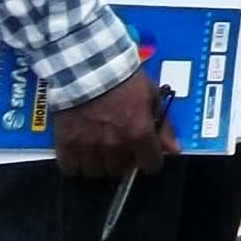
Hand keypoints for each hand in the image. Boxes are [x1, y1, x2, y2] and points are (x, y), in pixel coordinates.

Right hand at [52, 69, 174, 181]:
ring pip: (95, 172)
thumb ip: (163, 126)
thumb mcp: (152, 97)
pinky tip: (79, 150)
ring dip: (99, 163)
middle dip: (122, 160)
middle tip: (118, 144)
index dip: (149, 159)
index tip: (145, 152)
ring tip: (98, 147)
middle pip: (119, 171)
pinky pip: (71, 169)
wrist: (89, 68)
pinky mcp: (66, 144)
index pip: (150, 165)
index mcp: (139, 134)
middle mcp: (114, 145)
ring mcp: (88, 147)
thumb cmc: (124, 80)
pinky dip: (75, 163)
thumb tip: (174, 150)